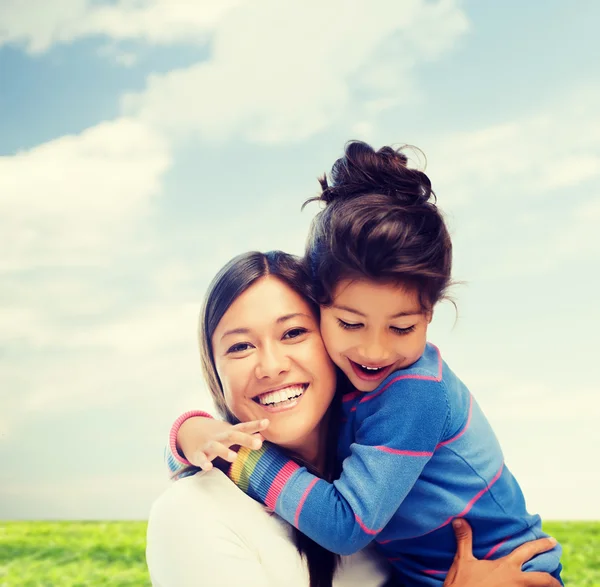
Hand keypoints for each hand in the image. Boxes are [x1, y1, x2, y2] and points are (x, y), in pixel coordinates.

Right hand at [178, 417, 268, 470]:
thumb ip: (246, 435)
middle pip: (233, 436)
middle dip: (246, 439)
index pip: (244, 427)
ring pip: (216, 447)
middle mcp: (220, 437)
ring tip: (234, 457)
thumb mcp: (231, 434)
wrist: (188, 433)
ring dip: (224, 452)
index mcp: (229, 432)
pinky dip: (204, 463)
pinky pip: (201, 459)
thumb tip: (263, 437)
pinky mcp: (198, 454)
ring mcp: (208, 445)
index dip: (255, 425)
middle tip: (259, 444)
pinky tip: (208, 467)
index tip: (267, 422)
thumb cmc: (217, 436)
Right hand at [444, 519, 560, 586]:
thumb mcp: (462, 560)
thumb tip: (459, 519)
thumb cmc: (463, 583)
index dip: (541, 545)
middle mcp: (516, 581)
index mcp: (506, 567)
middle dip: (553, 580)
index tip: (552, 542)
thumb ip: (464, 540)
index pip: (527, 552)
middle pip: (542, 579)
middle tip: (559, 578)